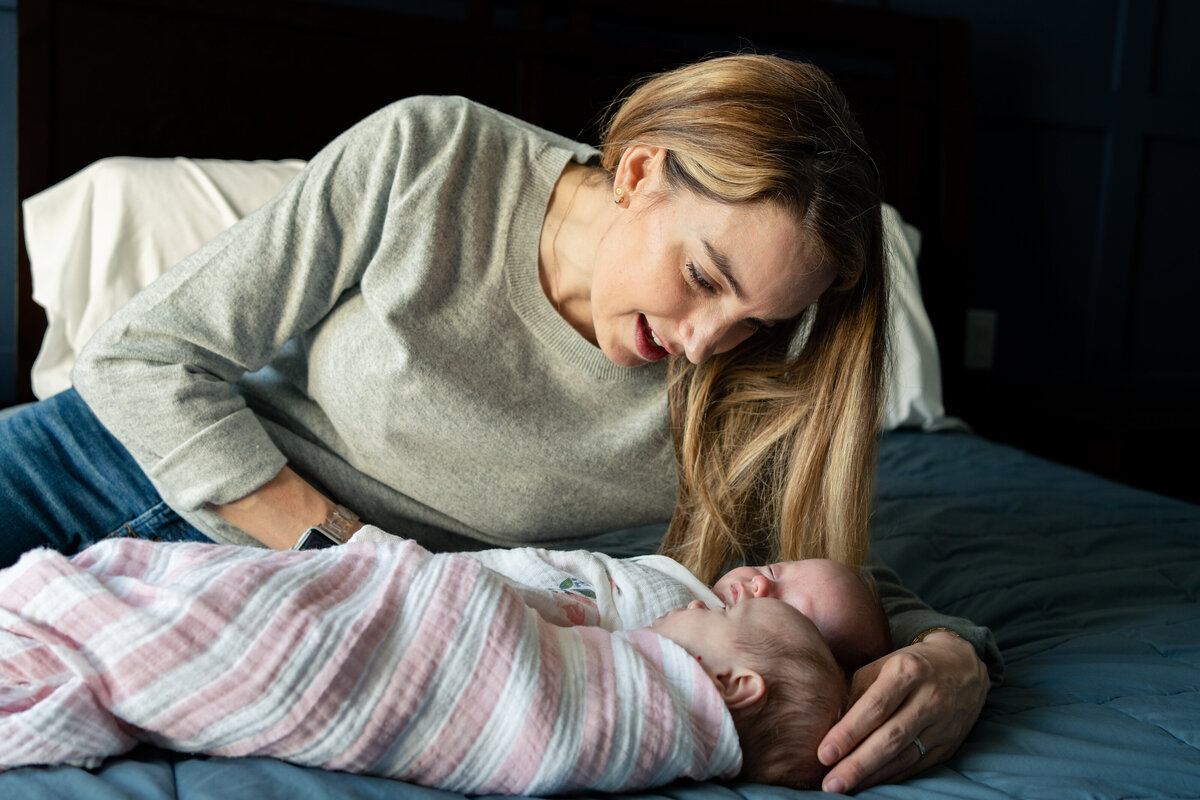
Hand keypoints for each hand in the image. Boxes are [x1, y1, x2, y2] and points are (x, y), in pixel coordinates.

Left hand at [817, 631, 988, 793]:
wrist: (964, 667)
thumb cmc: (910, 664)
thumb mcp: (883, 664)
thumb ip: (858, 692)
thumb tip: (832, 727)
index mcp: (907, 672)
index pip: (875, 707)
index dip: (848, 733)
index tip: (823, 754)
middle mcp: (928, 699)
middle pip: (891, 738)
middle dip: (857, 765)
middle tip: (830, 784)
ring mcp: (942, 725)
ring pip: (904, 758)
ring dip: (871, 777)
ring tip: (843, 788)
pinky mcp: (948, 746)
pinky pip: (915, 766)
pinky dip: (890, 778)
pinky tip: (868, 785)